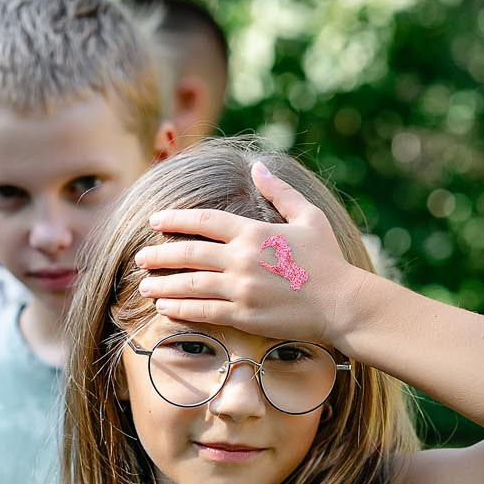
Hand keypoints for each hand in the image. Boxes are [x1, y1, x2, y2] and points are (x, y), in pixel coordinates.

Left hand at [133, 160, 363, 347]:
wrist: (342, 303)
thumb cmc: (328, 260)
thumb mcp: (309, 217)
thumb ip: (280, 192)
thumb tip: (257, 167)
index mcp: (254, 231)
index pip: (205, 221)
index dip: (176, 219)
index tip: (155, 220)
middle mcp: (242, 259)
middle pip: (189, 253)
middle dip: (160, 255)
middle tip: (141, 257)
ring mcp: (242, 289)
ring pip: (191, 285)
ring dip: (163, 285)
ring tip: (144, 285)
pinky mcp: (245, 316)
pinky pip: (205, 312)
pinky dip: (181, 309)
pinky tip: (165, 309)